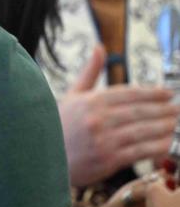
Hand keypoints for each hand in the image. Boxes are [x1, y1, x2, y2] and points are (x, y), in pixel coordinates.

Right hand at [58, 45, 179, 185]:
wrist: (41, 157)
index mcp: (90, 101)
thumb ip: (90, 72)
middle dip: (164, 110)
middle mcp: (98, 119)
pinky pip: (140, 151)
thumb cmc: (57, 126)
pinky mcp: (108, 159)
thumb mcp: (71, 95)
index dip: (152, 93)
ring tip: (177, 123)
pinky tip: (168, 143)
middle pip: (140, 112)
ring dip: (165, 127)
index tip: (168, 93)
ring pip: (144, 131)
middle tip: (179, 108)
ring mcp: (104, 140)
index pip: (129, 93)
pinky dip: (157, 147)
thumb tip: (100, 47)